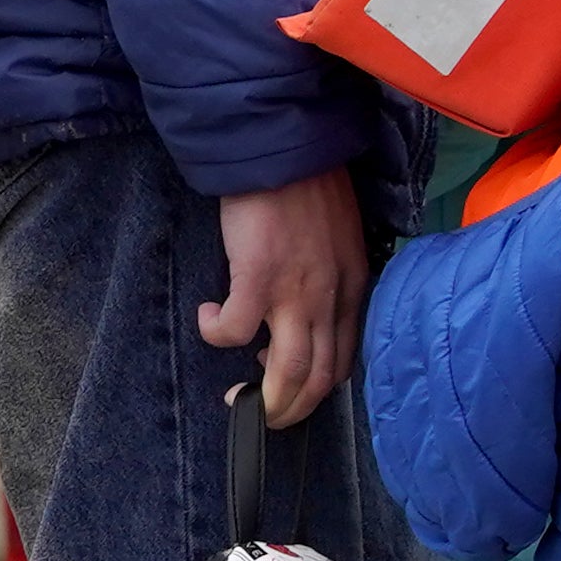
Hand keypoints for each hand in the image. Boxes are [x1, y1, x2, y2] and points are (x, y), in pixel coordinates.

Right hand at [204, 169, 371, 428]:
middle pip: (318, 379)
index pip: (343, 360)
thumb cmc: (307, 184)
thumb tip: (307, 304)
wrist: (282, 147)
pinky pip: (235, 332)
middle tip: (260, 412)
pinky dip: (218, 335)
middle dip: (290, 410)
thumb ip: (331, 274)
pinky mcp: (256, 279)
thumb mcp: (339, 235)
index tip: (288, 387)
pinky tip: (209, 317)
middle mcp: (329, 298)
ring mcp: (295, 292)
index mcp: (351, 288)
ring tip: (236, 397)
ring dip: (262, 398)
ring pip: (286, 372)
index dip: (315, 388)